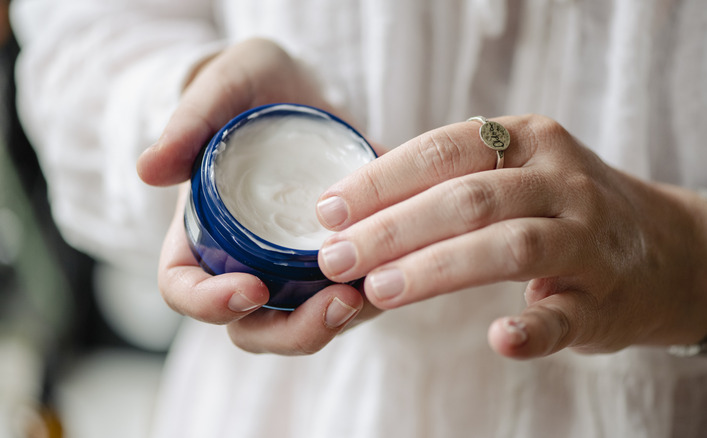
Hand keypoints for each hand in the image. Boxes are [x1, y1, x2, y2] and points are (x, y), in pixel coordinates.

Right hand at [138, 39, 377, 354]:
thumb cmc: (252, 86)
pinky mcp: (335, 257)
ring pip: (304, 323)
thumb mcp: (222, 87)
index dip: (209, 303)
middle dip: (292, 331)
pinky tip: (394, 273)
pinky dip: (369, 295)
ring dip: (336, 322)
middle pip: (252, 325)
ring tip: (367, 293)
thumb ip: (190, 122)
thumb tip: (149, 170)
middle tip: (335, 303)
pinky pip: (349, 295)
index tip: (251, 289)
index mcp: (199, 232)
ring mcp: (290, 266)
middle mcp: (242, 260)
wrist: (304, 86)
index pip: (185, 289)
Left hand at [315, 115, 706, 358]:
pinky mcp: (606, 300)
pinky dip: (532, 328)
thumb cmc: (564, 207)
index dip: (383, 180)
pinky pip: (567, 315)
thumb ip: (454, 181)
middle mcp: (564, 181)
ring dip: (438, 268)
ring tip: (379, 290)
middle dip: (393, 228)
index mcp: (531, 141)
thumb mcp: (518, 171)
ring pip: (509, 247)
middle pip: (469, 199)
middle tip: (337, 256)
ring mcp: (590, 240)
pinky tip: (498, 338)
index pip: (446, 151)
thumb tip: (356, 206)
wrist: (664, 249)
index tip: (329, 209)